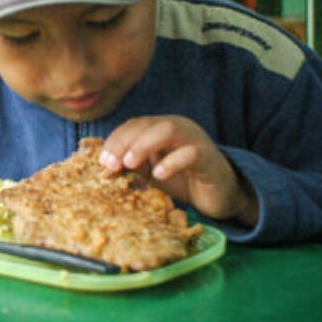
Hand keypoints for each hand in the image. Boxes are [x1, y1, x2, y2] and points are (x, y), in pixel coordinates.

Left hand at [98, 116, 259, 225]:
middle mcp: (177, 127)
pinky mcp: (208, 157)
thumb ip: (132, 166)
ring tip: (130, 164)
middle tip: (110, 165)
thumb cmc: (182, 181)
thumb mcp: (151, 173)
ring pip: (167, 130)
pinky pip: (190, 153)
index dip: (115, 140)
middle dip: (124, 143)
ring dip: (144, 145)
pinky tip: (159, 174)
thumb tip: (104, 167)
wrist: (219, 196)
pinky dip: (172, 162)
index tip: (101, 161)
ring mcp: (194, 139)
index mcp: (160, 128)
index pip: (133, 125)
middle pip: (146, 125)